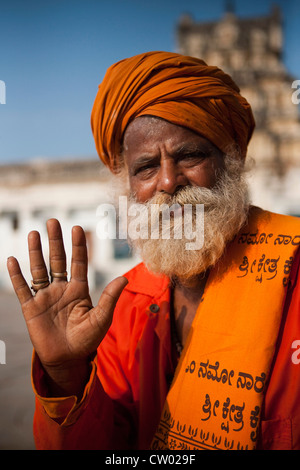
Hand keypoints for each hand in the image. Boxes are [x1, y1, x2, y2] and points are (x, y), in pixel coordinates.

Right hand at [7, 219, 127, 396]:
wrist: (67, 359)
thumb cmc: (87, 340)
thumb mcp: (101, 318)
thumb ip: (109, 298)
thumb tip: (124, 278)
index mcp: (79, 289)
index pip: (78, 262)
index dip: (78, 245)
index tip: (77, 228)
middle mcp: (61, 288)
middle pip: (57, 260)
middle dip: (55, 241)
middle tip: (53, 221)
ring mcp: (45, 297)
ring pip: (39, 269)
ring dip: (36, 252)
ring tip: (34, 233)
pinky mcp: (31, 308)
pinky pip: (23, 289)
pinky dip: (17, 275)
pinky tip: (13, 260)